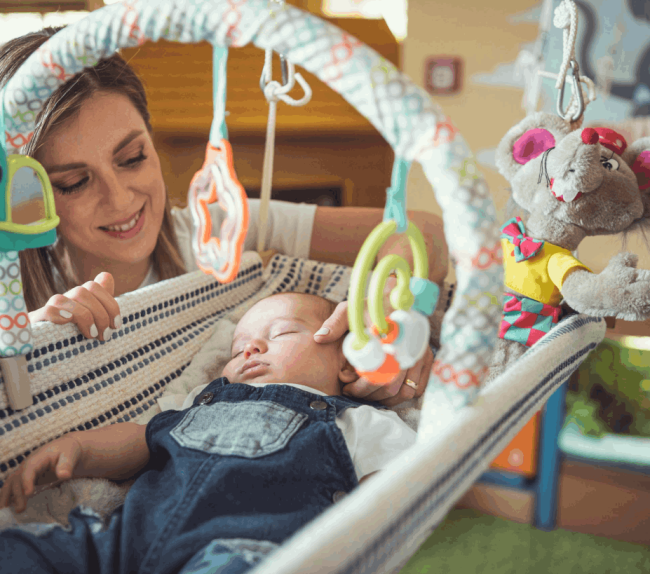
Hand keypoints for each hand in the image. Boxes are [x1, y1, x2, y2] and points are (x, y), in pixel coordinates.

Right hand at [0, 434, 82, 513]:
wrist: (67, 448)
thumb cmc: (69, 451)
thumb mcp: (71, 454)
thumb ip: (67, 464)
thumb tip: (64, 475)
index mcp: (38, 458)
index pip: (29, 469)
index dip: (26, 481)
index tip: (29, 494)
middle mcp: (27, 465)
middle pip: (17, 478)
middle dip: (17, 494)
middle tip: (20, 509)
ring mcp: (25, 472)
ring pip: (10, 483)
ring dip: (5, 496)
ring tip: (3, 511)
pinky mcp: (26, 479)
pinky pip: (14, 487)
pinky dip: (8, 497)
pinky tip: (6, 509)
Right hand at [28, 272, 121, 341]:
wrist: (46, 347)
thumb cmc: (75, 335)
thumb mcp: (92, 321)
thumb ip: (102, 302)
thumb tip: (108, 276)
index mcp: (80, 297)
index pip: (95, 286)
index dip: (110, 304)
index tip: (116, 325)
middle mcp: (66, 298)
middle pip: (84, 291)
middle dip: (100, 314)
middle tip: (105, 335)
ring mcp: (51, 308)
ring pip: (66, 298)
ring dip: (84, 317)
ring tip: (92, 335)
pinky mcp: (38, 320)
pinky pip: (48, 310)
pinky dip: (59, 315)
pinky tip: (69, 323)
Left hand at [314, 300, 434, 406]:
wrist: (397, 298)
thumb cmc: (371, 306)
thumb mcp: (351, 309)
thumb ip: (334, 323)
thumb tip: (319, 338)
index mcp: (388, 334)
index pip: (376, 372)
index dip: (360, 385)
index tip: (345, 384)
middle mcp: (408, 346)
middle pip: (389, 386)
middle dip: (367, 395)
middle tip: (351, 392)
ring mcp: (420, 354)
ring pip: (403, 392)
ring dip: (383, 399)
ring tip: (365, 393)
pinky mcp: (426, 360)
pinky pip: (415, 390)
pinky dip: (398, 396)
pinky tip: (383, 392)